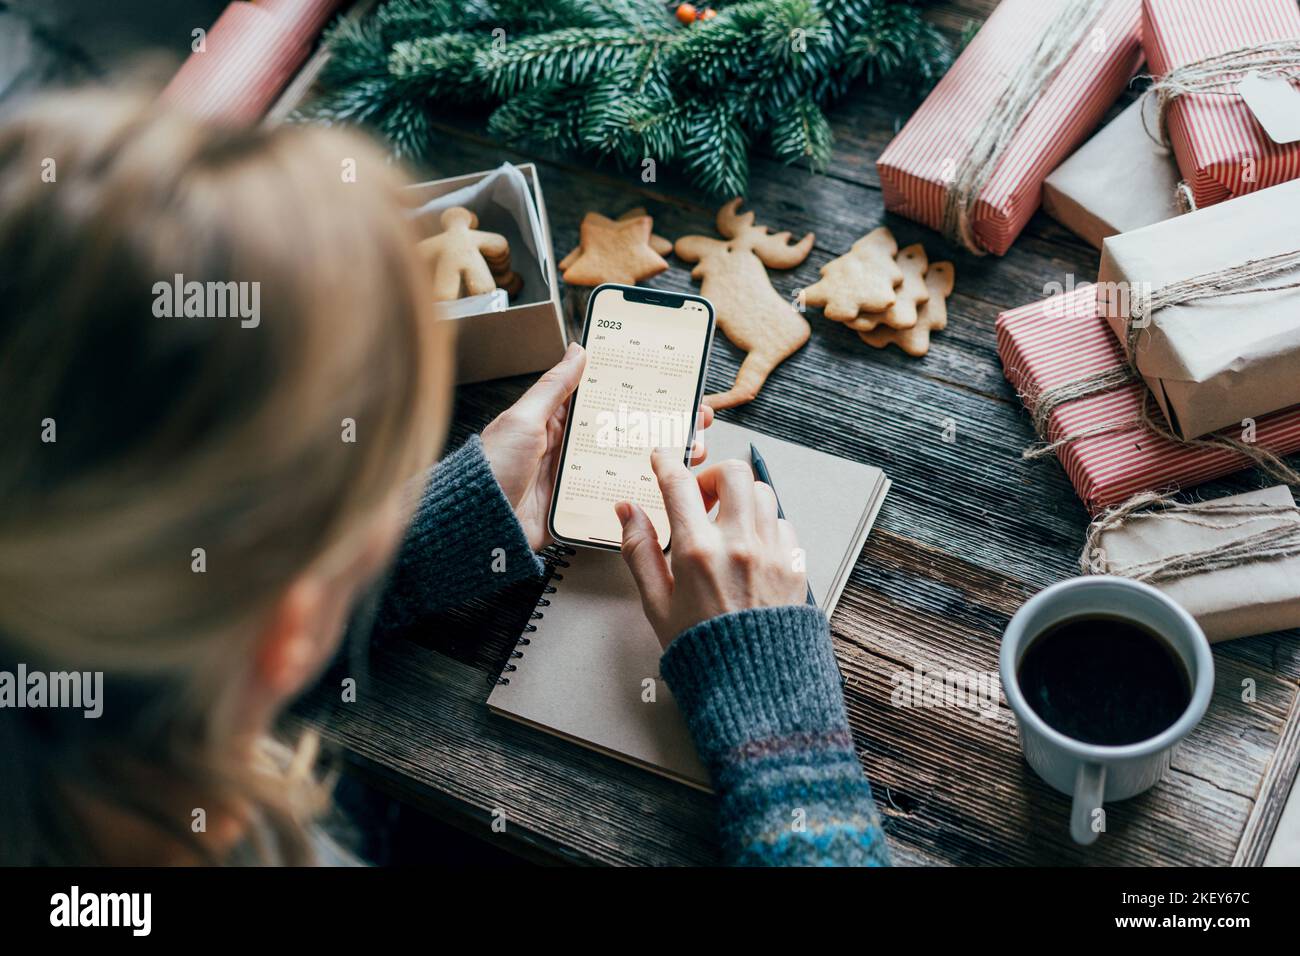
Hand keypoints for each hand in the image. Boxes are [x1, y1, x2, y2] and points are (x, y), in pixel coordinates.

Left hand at [481, 343, 714, 549]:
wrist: (479, 525)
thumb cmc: (491, 469)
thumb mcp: (523, 419)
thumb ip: (553, 388)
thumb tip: (577, 350)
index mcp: (556, 421)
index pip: (604, 399)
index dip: (636, 391)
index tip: (668, 383)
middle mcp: (570, 448)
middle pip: (624, 432)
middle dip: (659, 425)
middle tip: (693, 418)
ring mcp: (577, 479)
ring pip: (627, 464)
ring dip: (659, 459)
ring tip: (690, 452)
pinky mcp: (580, 508)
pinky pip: (616, 497)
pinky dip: (640, 493)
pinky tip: (667, 488)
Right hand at [616, 452, 807, 648]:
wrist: (753, 686)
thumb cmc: (702, 650)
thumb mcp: (656, 603)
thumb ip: (639, 551)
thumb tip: (627, 512)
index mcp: (698, 552)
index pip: (679, 485)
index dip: (666, 462)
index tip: (662, 458)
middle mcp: (739, 544)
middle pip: (733, 473)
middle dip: (713, 476)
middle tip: (701, 497)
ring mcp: (772, 552)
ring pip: (763, 493)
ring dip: (741, 499)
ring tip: (726, 524)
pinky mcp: (796, 564)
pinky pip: (783, 524)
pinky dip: (764, 526)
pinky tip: (750, 548)